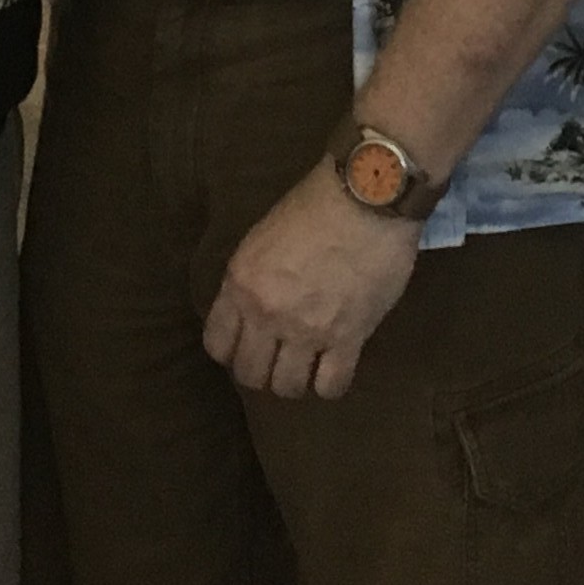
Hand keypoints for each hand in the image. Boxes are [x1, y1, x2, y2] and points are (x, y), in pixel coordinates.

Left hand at [202, 163, 420, 399]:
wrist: (366, 197)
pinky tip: (336, 366)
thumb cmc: (316, 204)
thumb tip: (253, 306)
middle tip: (279, 358)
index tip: (248, 345)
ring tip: (308, 365)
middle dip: (262, 371)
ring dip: (296, 380)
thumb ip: (252, 278)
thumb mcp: (263, 237)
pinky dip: (330, 383)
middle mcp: (266, 314)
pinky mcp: (348, 338)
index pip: (217, 345)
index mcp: (240, 284)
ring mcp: (306, 331)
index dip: (232, 351)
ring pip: (287, 387)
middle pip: (250, 374)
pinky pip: (330, 386)